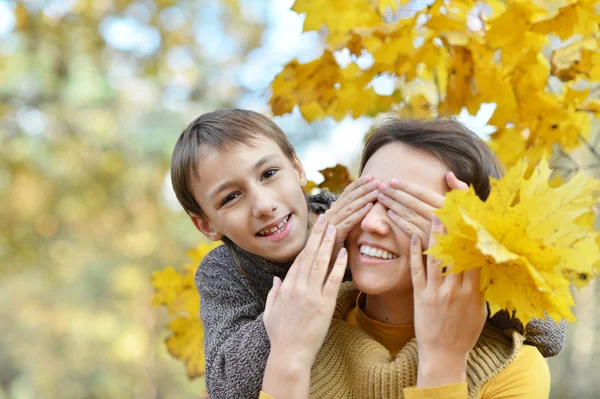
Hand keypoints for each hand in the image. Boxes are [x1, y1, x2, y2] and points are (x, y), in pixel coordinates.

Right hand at [262, 215, 347, 398]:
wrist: (289, 356)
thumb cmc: (280, 337)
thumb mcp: (270, 312)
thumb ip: (273, 292)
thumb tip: (276, 278)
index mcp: (286, 287)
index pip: (299, 259)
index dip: (309, 242)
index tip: (315, 229)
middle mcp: (298, 287)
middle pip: (309, 255)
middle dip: (318, 234)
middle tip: (326, 218)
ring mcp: (311, 295)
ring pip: (320, 263)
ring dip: (328, 243)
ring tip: (335, 227)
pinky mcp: (324, 305)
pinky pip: (332, 280)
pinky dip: (338, 265)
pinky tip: (344, 252)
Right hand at [324, 175, 378, 259]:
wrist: (319, 263)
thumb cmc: (332, 247)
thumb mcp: (341, 229)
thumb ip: (348, 218)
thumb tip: (362, 208)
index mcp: (332, 212)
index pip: (346, 194)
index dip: (358, 184)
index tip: (370, 176)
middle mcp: (330, 215)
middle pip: (349, 197)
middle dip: (364, 187)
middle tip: (378, 180)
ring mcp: (331, 224)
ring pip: (350, 207)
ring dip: (365, 197)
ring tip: (377, 191)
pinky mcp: (335, 235)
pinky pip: (349, 221)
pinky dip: (360, 213)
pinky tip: (370, 207)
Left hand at [378, 171, 466, 247]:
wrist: (470, 249)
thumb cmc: (467, 223)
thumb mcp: (468, 205)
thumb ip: (459, 189)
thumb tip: (449, 174)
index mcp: (447, 205)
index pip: (422, 193)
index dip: (406, 186)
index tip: (392, 180)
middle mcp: (440, 217)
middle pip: (412, 202)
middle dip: (395, 193)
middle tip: (381, 187)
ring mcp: (433, 231)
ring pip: (409, 215)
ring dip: (393, 205)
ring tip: (382, 198)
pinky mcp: (428, 243)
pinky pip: (410, 230)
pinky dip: (399, 221)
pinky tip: (390, 214)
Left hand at [410, 216, 486, 387]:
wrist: (444, 354)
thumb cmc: (464, 331)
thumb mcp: (479, 308)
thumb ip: (480, 285)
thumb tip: (485, 262)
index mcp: (473, 291)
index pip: (474, 256)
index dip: (473, 234)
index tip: (471, 214)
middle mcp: (455, 289)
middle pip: (453, 251)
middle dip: (450, 226)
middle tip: (446, 204)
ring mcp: (436, 292)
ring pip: (434, 257)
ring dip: (431, 233)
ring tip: (430, 213)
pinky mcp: (420, 296)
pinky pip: (417, 271)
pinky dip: (415, 253)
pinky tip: (412, 235)